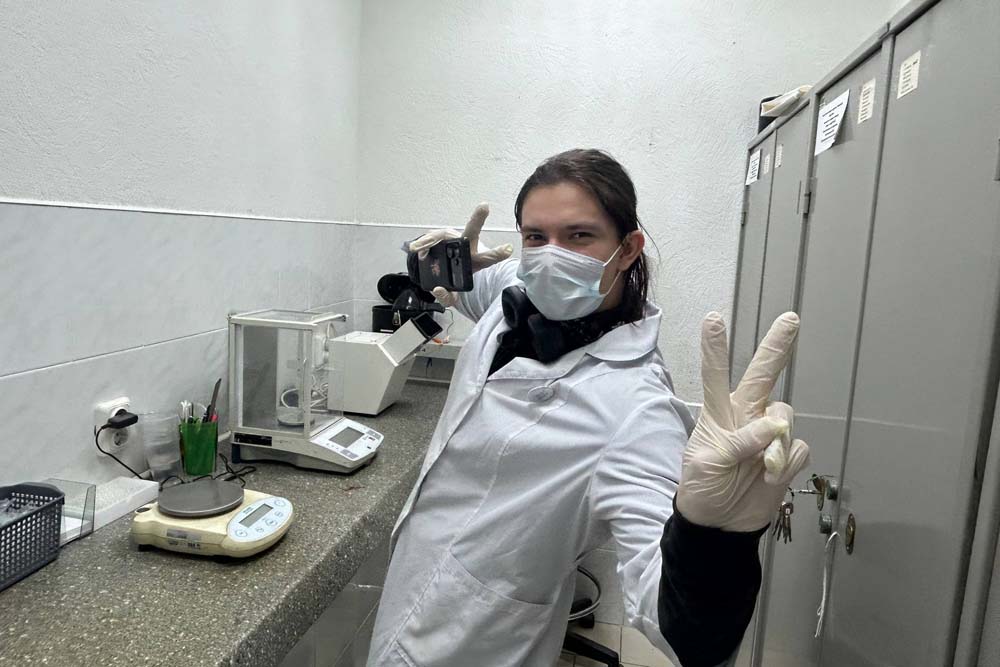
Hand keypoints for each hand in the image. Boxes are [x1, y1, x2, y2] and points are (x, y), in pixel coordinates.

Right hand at [407, 203, 513, 306]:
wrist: (438, 269)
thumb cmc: (450, 280)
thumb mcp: (449, 296)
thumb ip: (446, 297)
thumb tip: (438, 289)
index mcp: (474, 261)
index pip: (487, 258)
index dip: (497, 254)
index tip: (508, 249)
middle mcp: (464, 246)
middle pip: (472, 232)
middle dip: (477, 220)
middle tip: (484, 207)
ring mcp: (450, 239)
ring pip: (444, 234)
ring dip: (432, 238)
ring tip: (419, 248)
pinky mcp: (438, 237)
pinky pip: (431, 238)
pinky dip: (424, 243)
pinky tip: (417, 249)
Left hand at [675, 312, 809, 531]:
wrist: (720, 525)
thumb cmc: (702, 489)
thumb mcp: (706, 465)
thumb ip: (736, 442)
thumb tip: (773, 427)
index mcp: (718, 413)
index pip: (715, 375)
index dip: (715, 348)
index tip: (713, 318)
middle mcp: (746, 416)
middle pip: (764, 375)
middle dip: (777, 346)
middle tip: (790, 320)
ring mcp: (769, 435)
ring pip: (786, 417)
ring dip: (778, 442)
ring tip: (763, 469)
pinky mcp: (787, 456)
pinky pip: (799, 448)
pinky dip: (787, 464)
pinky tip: (770, 479)